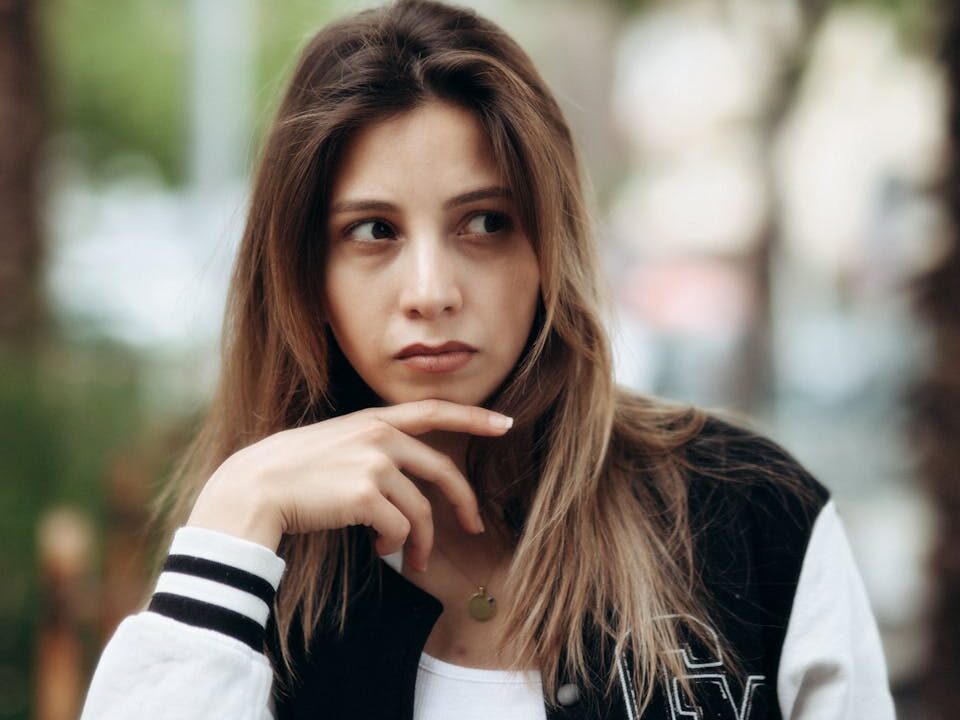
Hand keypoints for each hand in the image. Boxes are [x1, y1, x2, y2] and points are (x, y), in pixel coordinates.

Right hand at [185, 399, 513, 570]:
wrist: (254, 489)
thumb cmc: (291, 472)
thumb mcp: (336, 443)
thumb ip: (373, 447)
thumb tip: (407, 480)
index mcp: (374, 420)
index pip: (435, 410)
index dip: (474, 417)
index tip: (506, 422)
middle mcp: (379, 435)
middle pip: (442, 471)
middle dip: (464, 504)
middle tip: (475, 527)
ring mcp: (373, 462)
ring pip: (421, 511)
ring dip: (420, 543)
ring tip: (409, 559)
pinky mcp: (365, 493)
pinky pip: (398, 529)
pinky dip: (394, 546)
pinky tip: (378, 549)